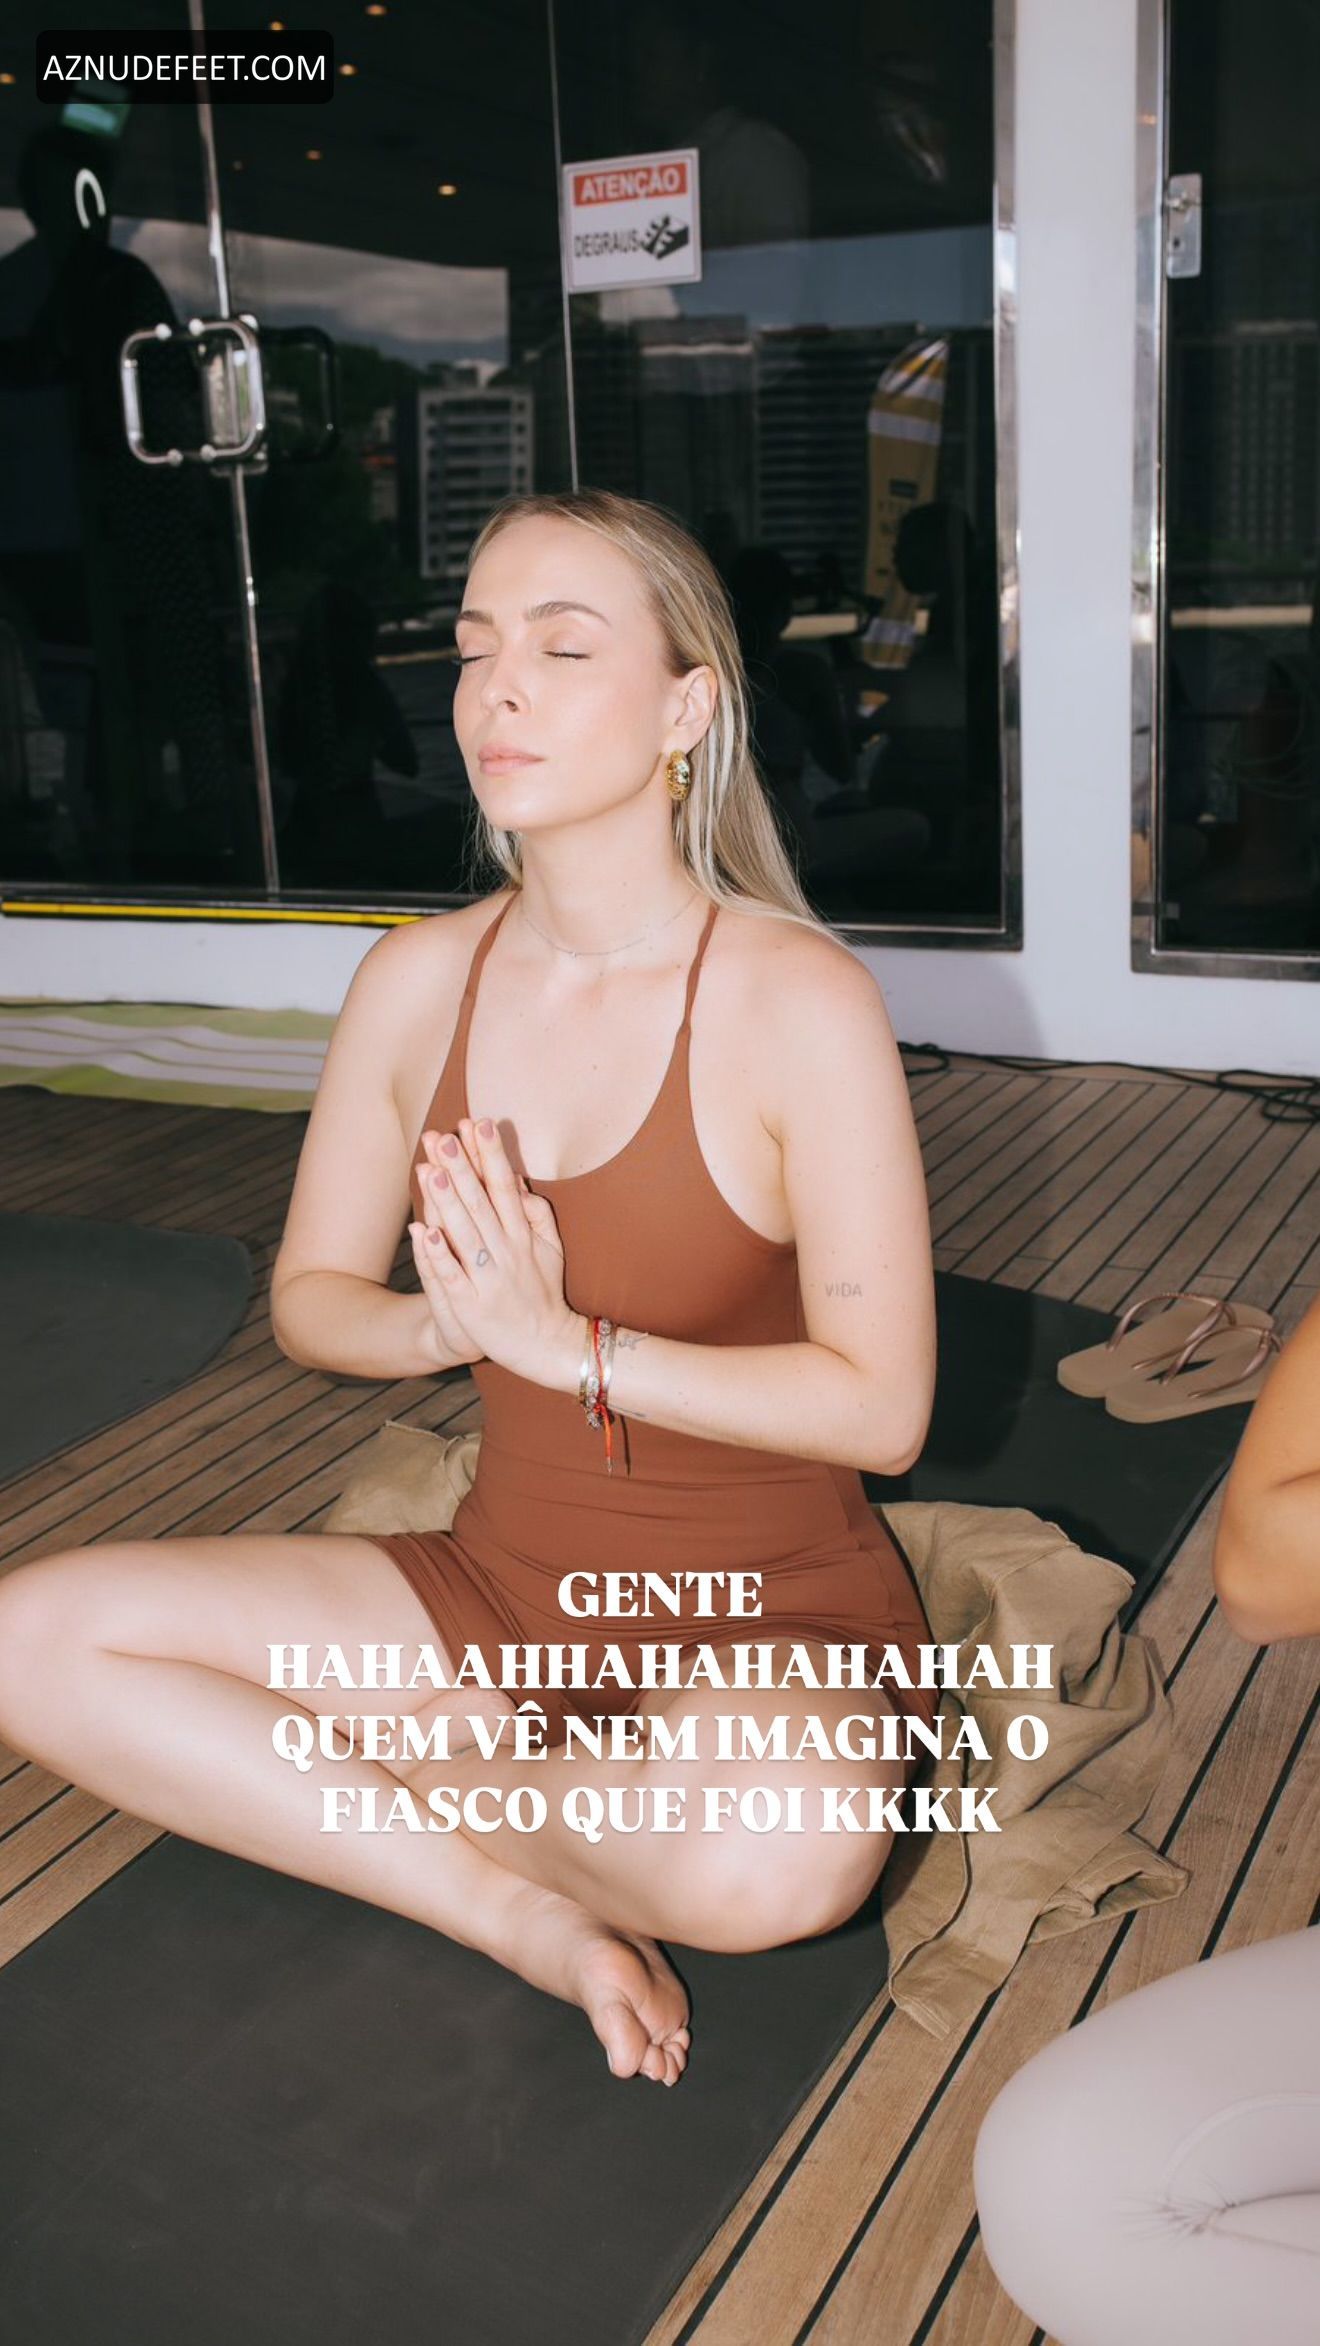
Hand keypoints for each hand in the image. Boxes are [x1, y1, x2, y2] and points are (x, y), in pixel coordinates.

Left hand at [408, 1116, 581, 1388]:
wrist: (548, 1347)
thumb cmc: (543, 1294)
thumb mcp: (551, 1250)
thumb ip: (538, 1214)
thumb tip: (518, 1180)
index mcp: (523, 1236)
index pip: (504, 1187)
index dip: (490, 1155)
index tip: (478, 1124)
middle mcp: (507, 1253)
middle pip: (480, 1204)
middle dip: (462, 1169)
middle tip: (443, 1136)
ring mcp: (489, 1280)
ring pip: (464, 1235)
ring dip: (446, 1202)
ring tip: (429, 1170)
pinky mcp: (472, 1306)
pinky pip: (453, 1277)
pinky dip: (438, 1255)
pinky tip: (423, 1231)